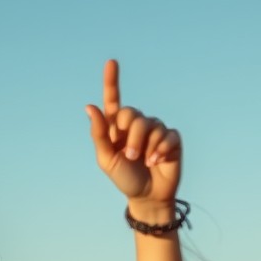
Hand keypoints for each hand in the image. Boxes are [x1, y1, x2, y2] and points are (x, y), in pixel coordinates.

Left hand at [85, 60, 181, 205]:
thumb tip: (89, 106)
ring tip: (144, 161)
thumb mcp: (107, 160)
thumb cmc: (125, 178)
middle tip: (130, 156)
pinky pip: (166, 135)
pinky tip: (157, 161)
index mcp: (118, 128)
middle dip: (130, 137)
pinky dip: (160, 150)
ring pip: (150, 125)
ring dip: (145, 147)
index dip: (112, 81)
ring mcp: (156, 129)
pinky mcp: (172, 138)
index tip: (111, 63)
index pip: (114, 101)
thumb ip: (99, 134)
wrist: (147, 197)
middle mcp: (137, 124)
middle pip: (132, 115)